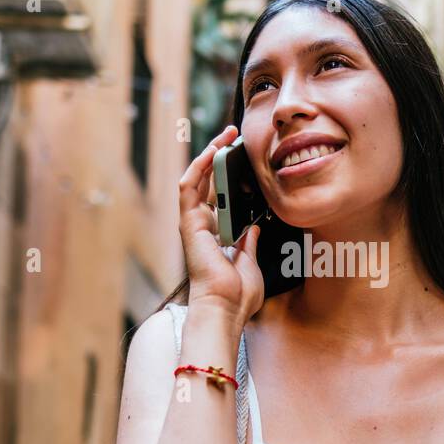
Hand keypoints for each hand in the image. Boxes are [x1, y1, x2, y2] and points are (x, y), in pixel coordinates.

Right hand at [178, 124, 263, 329]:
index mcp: (217, 236)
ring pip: (196, 180)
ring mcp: (194, 224)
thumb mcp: (250, 263)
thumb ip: (250, 243)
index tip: (246, 161)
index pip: (221, 198)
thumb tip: (254, 227)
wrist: (226, 308)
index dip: (230, 177)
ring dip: (209, 155)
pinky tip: (212, 150)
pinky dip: (198, 166)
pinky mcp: (189, 223)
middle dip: (221, 158)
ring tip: (227, 135)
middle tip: (236, 137)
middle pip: (209, 184)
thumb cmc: (237, 295)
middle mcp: (203, 227)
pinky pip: (189, 187)